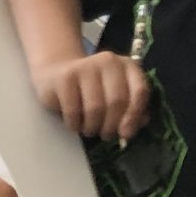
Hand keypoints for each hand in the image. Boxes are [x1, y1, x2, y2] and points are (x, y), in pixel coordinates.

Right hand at [34, 51, 148, 142]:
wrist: (56, 72)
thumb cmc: (92, 89)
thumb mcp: (116, 95)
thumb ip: (131, 109)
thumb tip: (134, 127)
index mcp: (128, 66)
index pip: (139, 91)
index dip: (134, 115)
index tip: (126, 134)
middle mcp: (109, 61)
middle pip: (117, 101)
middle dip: (111, 126)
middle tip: (105, 135)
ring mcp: (85, 67)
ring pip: (95, 108)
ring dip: (92, 127)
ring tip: (89, 130)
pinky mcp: (65, 77)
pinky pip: (73, 111)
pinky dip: (75, 124)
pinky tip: (74, 124)